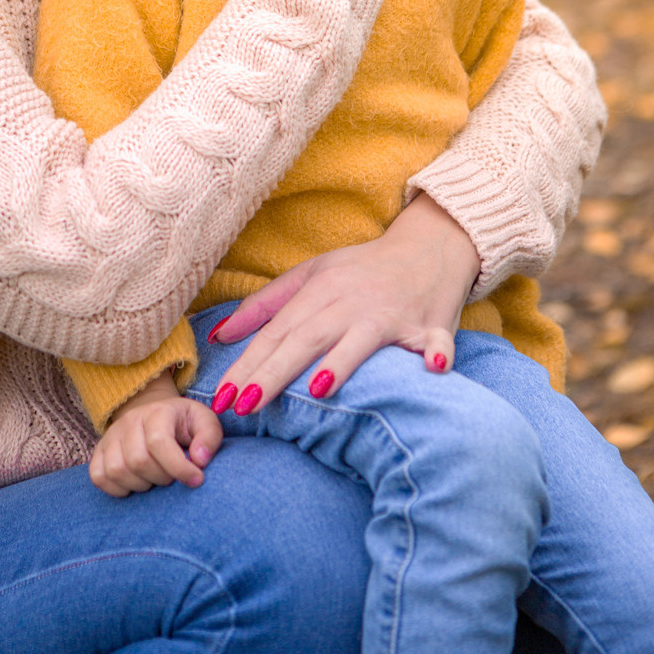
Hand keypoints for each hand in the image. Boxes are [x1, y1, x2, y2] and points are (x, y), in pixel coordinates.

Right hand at [89, 371, 223, 496]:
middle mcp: (130, 421)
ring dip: (140, 484)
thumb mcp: (204, 422)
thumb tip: (200, 460)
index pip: (159, 442)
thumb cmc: (182, 424)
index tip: (196, 479)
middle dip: (161, 477)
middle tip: (172, 476)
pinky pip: (98, 476)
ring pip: (117, 470)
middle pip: (138, 460)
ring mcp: (111, 436)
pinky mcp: (98, 451)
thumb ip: (209, 437)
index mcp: (158, 412)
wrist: (153, 415)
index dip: (179, 467)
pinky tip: (135, 484)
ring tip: (154, 479)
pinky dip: (117, 488)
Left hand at [206, 194, 480, 415]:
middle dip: (274, 372)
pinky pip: (435, 342)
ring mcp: (391, 314)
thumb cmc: (362, 269)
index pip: (276, 331)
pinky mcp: (431, 325)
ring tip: (317, 390)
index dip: (247, 364)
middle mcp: (351, 301)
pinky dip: (435, 353)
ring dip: (342, 362)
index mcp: (320, 290)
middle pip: (307, 338)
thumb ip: (265, 305)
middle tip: (243, 406)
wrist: (430, 246)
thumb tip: (218, 335)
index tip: (221, 398)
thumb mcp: (311, 276)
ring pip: (361, 339)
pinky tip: (433, 368)